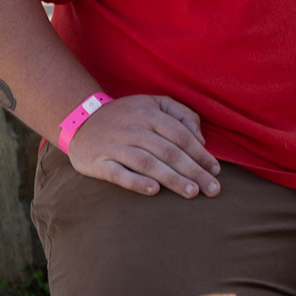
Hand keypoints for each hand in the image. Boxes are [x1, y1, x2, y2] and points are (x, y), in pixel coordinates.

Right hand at [65, 95, 221, 198]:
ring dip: (172, 178)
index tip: (216, 170)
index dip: (201, 154)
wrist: (79, 118)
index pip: (181, 136)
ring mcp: (115, 146)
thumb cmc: (126, 115)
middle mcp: (134, 129)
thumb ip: (181, 114)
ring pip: (148, 163)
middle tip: (213, 189)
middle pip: (169, 152)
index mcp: (150, 115)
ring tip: (192, 192)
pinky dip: (136, 182)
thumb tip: (201, 139)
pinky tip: (153, 190)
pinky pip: (118, 173)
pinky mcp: (98, 162)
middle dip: (194, 171)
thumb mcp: (154, 103)